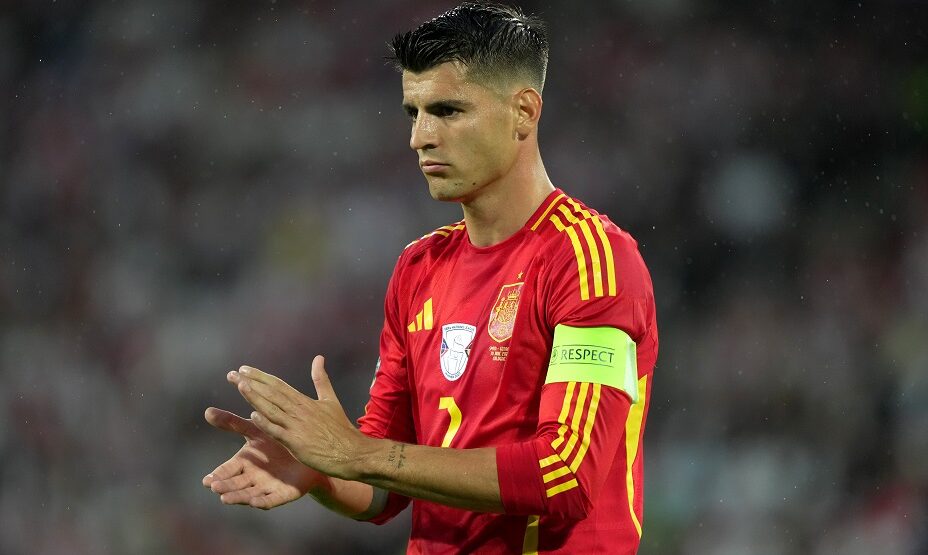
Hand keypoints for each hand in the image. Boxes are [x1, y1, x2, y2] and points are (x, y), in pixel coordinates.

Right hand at [202, 407, 321, 508]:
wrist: (309, 447)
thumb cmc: (277, 438)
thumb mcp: (255, 429)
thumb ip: (233, 423)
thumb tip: (206, 411)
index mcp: (244, 463)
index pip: (226, 471)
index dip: (217, 476)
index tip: (206, 480)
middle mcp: (252, 478)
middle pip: (235, 485)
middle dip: (224, 487)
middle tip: (214, 487)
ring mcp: (267, 487)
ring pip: (249, 495)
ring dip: (237, 497)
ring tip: (225, 499)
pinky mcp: (283, 494)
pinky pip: (271, 500)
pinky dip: (262, 502)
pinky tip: (254, 502)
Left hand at [228, 355, 368, 480]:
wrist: (351, 452)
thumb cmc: (340, 429)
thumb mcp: (330, 400)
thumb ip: (321, 380)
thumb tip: (318, 358)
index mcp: (304, 401)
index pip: (278, 385)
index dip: (260, 376)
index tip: (244, 369)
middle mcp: (299, 410)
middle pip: (271, 393)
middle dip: (251, 383)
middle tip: (232, 374)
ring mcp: (297, 426)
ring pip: (272, 409)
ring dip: (255, 397)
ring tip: (240, 386)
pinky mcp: (297, 443)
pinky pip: (278, 431)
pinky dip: (266, 423)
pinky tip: (254, 415)